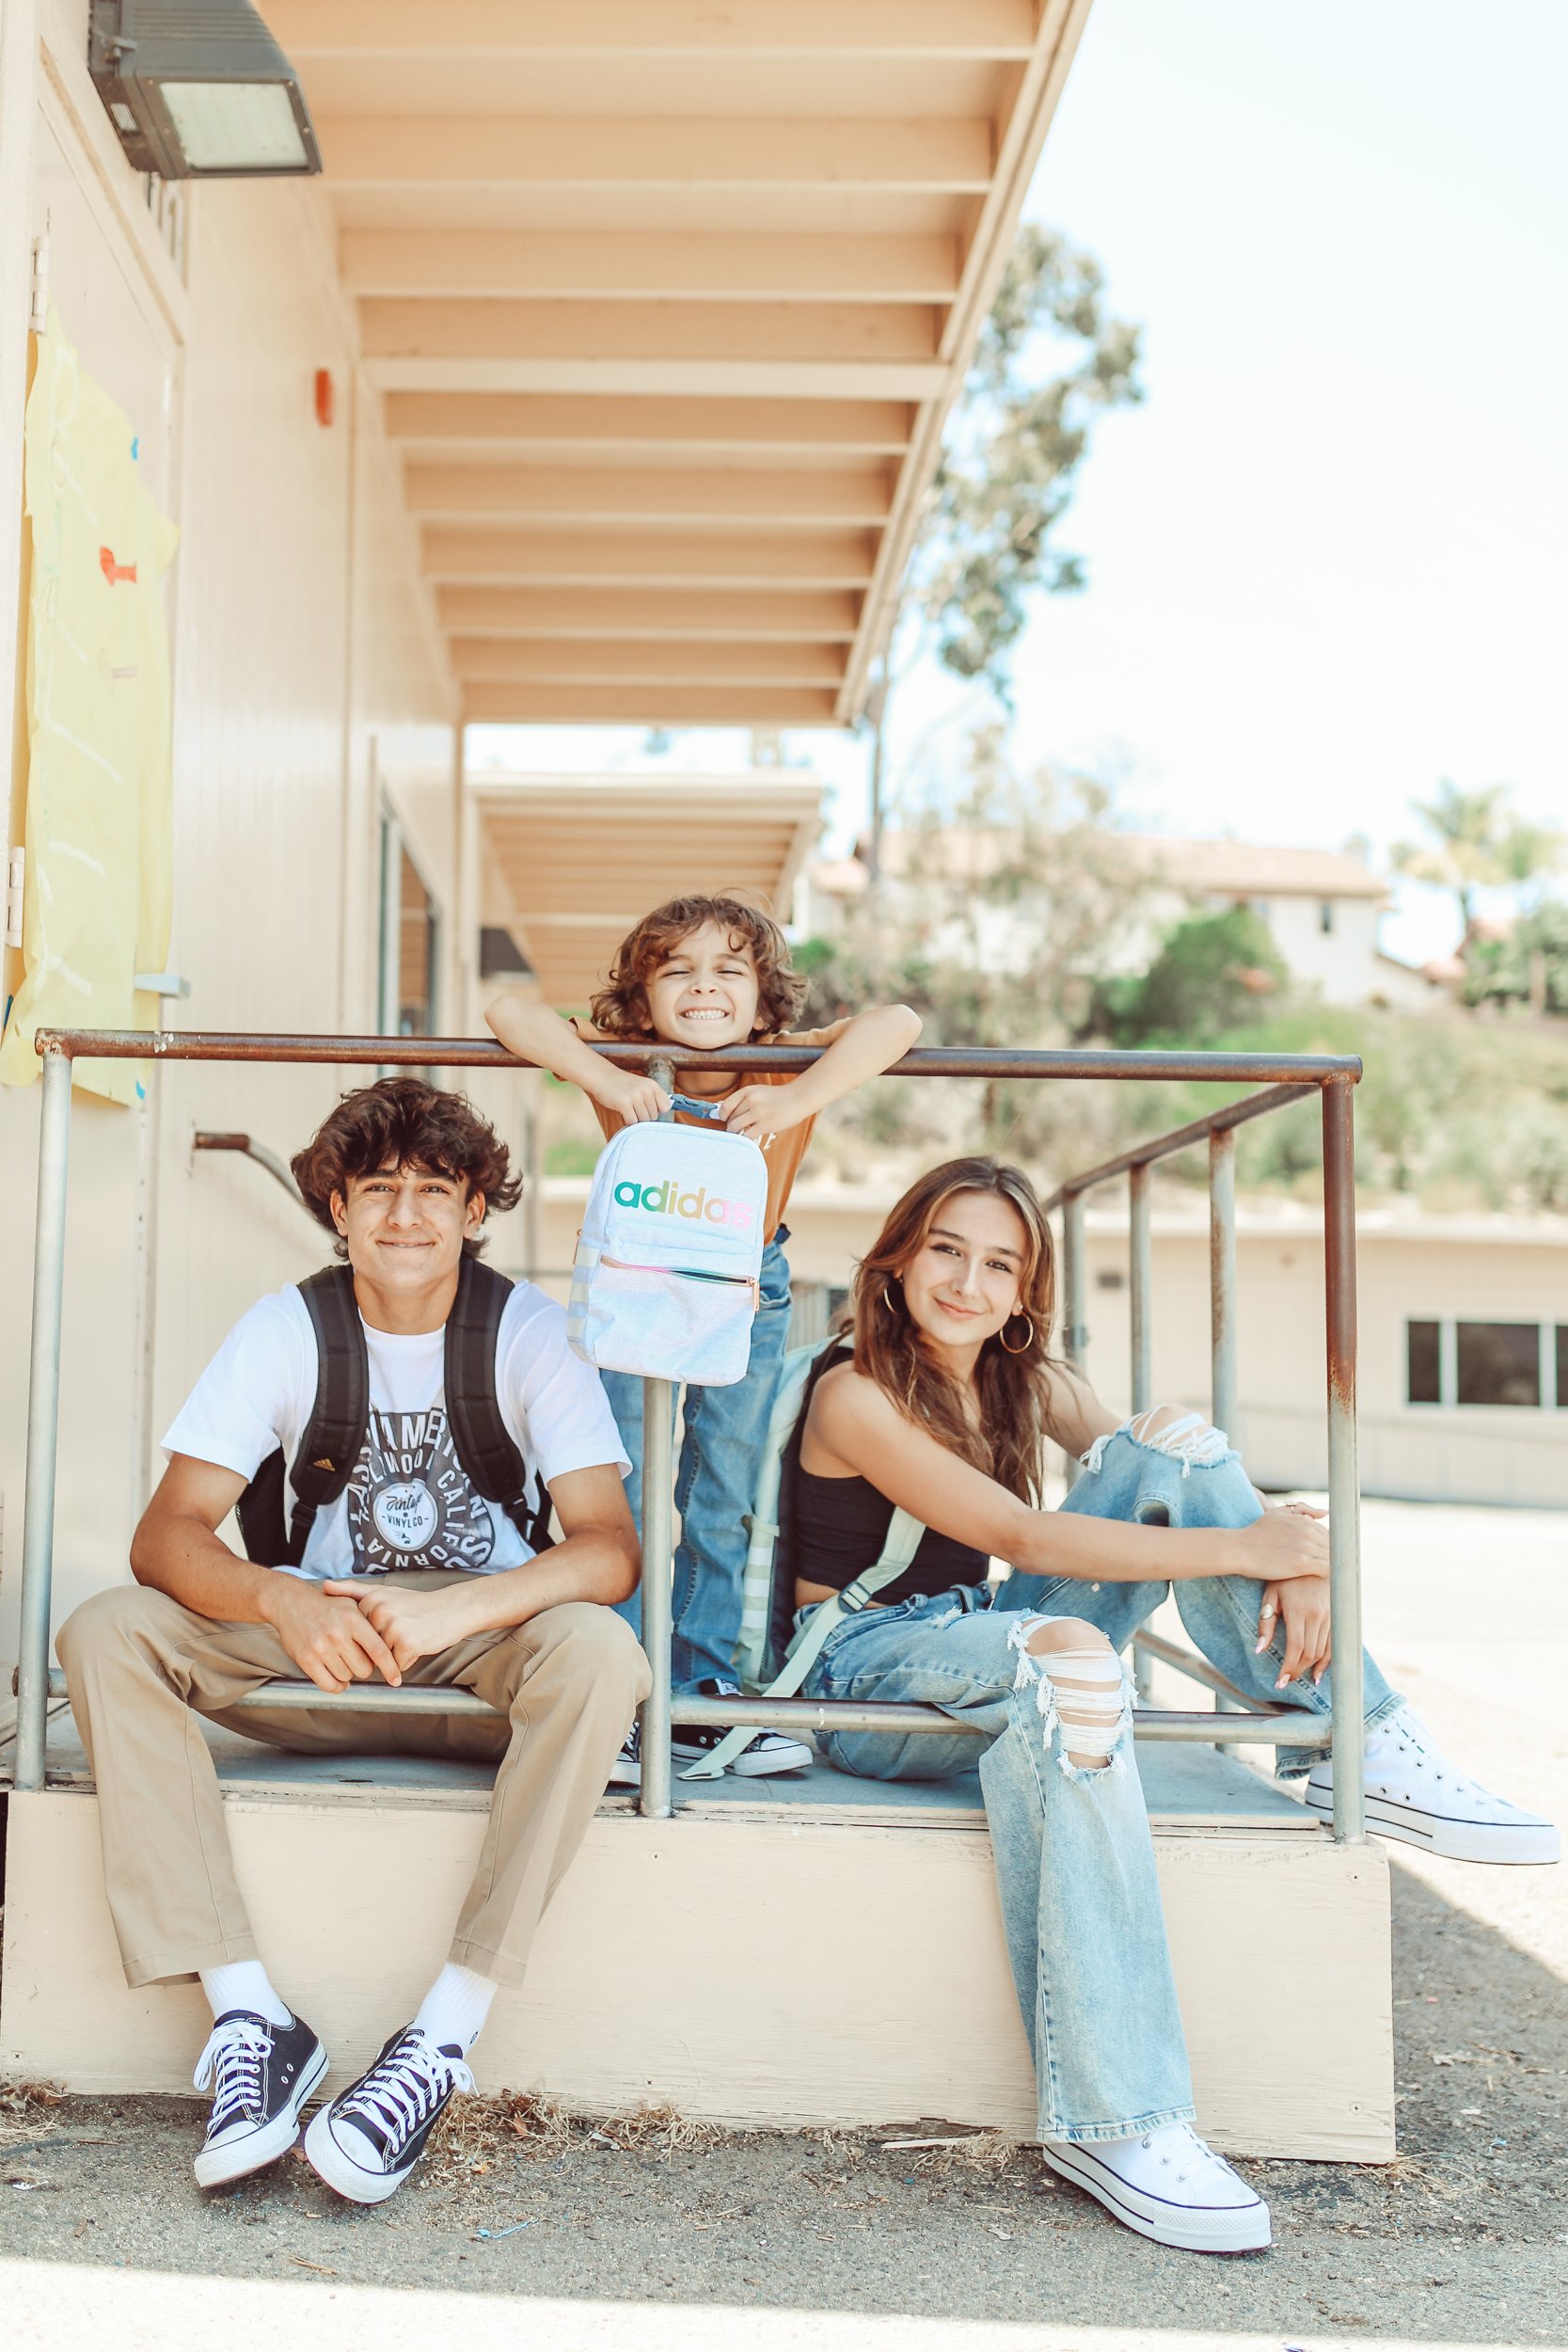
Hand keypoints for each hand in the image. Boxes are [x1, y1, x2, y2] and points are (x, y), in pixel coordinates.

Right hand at [263, 1576, 401, 1694]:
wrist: (291, 1603)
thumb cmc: (326, 1606)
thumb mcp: (351, 1604)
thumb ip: (370, 1623)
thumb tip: (391, 1645)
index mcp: (353, 1620)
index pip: (378, 1650)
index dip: (390, 1667)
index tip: (396, 1679)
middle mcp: (338, 1634)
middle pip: (364, 1669)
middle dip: (364, 1668)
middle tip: (358, 1659)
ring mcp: (321, 1648)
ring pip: (346, 1677)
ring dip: (347, 1674)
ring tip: (342, 1660)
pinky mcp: (306, 1660)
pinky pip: (328, 1685)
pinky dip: (336, 1686)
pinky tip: (337, 1679)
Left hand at [323, 1579, 479, 1675]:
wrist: (453, 1609)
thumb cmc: (418, 1605)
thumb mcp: (384, 1592)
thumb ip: (353, 1590)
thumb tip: (324, 1585)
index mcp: (372, 1600)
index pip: (359, 1633)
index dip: (373, 1634)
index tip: (389, 1624)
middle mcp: (379, 1611)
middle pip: (368, 1647)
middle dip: (385, 1646)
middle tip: (403, 1630)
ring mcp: (393, 1628)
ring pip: (382, 1658)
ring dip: (396, 1653)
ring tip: (411, 1635)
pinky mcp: (406, 1644)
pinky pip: (397, 1665)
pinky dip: (407, 1660)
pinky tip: (419, 1643)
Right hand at [597, 1068, 670, 1124]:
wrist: (602, 1076)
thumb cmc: (623, 1085)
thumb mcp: (642, 1086)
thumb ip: (653, 1098)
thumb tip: (663, 1116)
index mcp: (653, 1085)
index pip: (665, 1107)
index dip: (657, 1111)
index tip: (647, 1108)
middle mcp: (646, 1090)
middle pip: (654, 1116)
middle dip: (644, 1116)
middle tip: (633, 1108)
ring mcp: (635, 1096)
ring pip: (643, 1120)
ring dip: (636, 1119)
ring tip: (628, 1110)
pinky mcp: (624, 1103)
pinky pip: (632, 1122)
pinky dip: (628, 1121)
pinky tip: (623, 1113)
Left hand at [723, 1081, 810, 1140]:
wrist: (798, 1098)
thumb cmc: (777, 1097)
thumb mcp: (758, 1092)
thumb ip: (743, 1100)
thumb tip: (725, 1113)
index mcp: (747, 1091)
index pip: (725, 1106)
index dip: (722, 1115)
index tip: (725, 1119)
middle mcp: (751, 1100)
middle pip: (731, 1118)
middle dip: (732, 1125)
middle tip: (737, 1128)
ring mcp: (758, 1112)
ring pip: (736, 1127)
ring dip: (736, 1133)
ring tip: (742, 1133)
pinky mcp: (765, 1124)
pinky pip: (747, 1135)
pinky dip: (745, 1139)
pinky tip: (749, 1138)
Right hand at [1230, 1501, 1328, 1583]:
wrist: (1240, 1549)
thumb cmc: (1256, 1532)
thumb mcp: (1277, 1513)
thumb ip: (1302, 1510)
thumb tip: (1325, 1513)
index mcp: (1304, 1520)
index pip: (1329, 1534)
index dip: (1328, 1547)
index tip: (1323, 1557)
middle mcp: (1308, 1532)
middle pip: (1333, 1546)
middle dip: (1334, 1557)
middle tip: (1330, 1568)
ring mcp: (1306, 1548)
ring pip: (1333, 1558)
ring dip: (1334, 1566)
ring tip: (1330, 1576)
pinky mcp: (1303, 1564)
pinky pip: (1327, 1570)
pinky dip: (1330, 1575)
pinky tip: (1324, 1580)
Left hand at [1255, 1575, 1331, 1687]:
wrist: (1311, 1558)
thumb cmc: (1284, 1577)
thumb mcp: (1270, 1596)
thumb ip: (1265, 1624)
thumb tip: (1259, 1650)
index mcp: (1299, 1610)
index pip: (1295, 1647)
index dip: (1289, 1668)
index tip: (1280, 1682)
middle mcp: (1318, 1615)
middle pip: (1309, 1653)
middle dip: (1297, 1670)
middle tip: (1285, 1681)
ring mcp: (1331, 1615)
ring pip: (1323, 1651)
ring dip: (1310, 1668)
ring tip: (1298, 1677)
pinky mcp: (1337, 1616)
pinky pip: (1334, 1644)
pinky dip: (1327, 1661)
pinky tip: (1318, 1674)